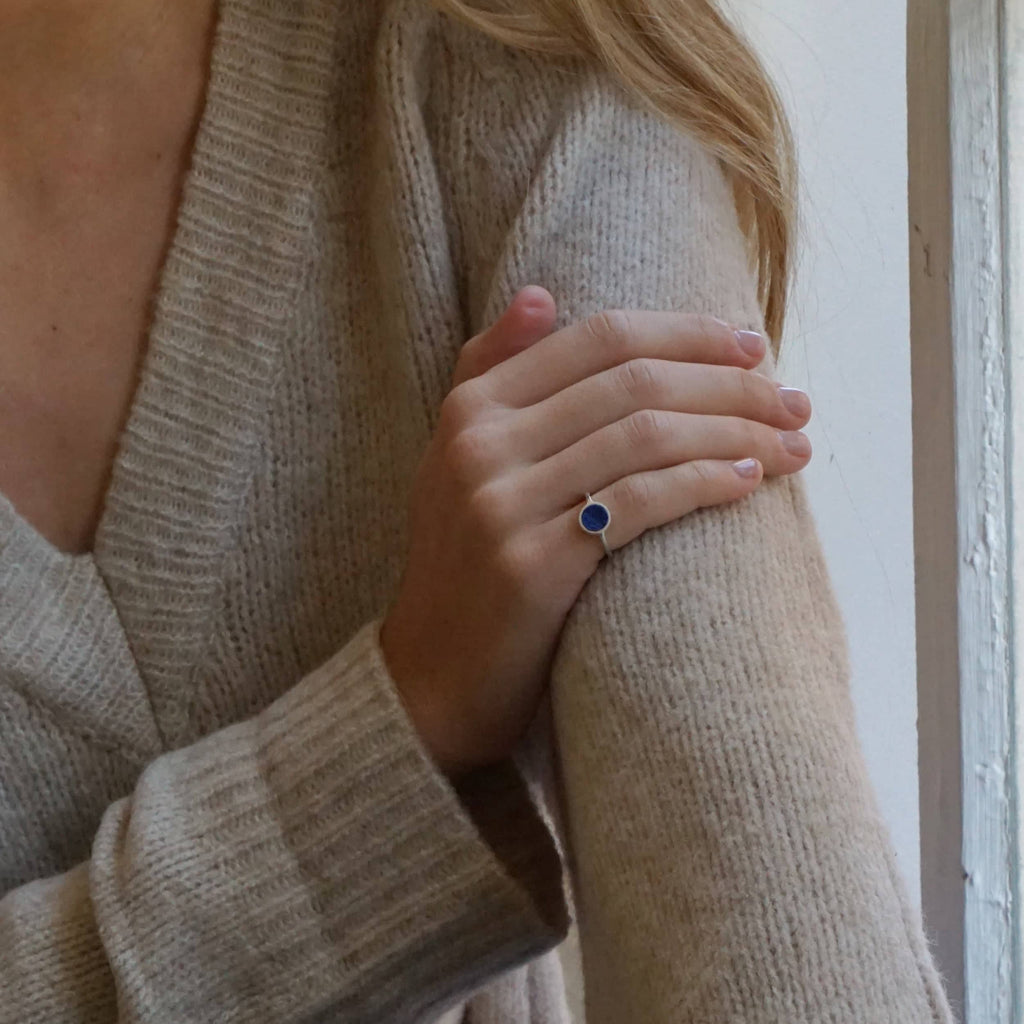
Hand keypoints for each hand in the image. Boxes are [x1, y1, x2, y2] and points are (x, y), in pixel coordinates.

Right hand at [380, 287, 811, 777]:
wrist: (431, 678)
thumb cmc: (466, 564)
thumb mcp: (458, 459)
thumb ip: (491, 373)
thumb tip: (540, 293)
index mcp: (470, 406)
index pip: (600, 338)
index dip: (688, 333)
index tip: (753, 346)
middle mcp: (481, 443)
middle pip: (635, 382)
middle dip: (731, 384)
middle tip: (794, 399)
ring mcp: (503, 504)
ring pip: (647, 436)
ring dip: (736, 433)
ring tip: (792, 443)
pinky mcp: (532, 565)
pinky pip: (641, 502)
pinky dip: (705, 484)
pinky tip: (749, 483)